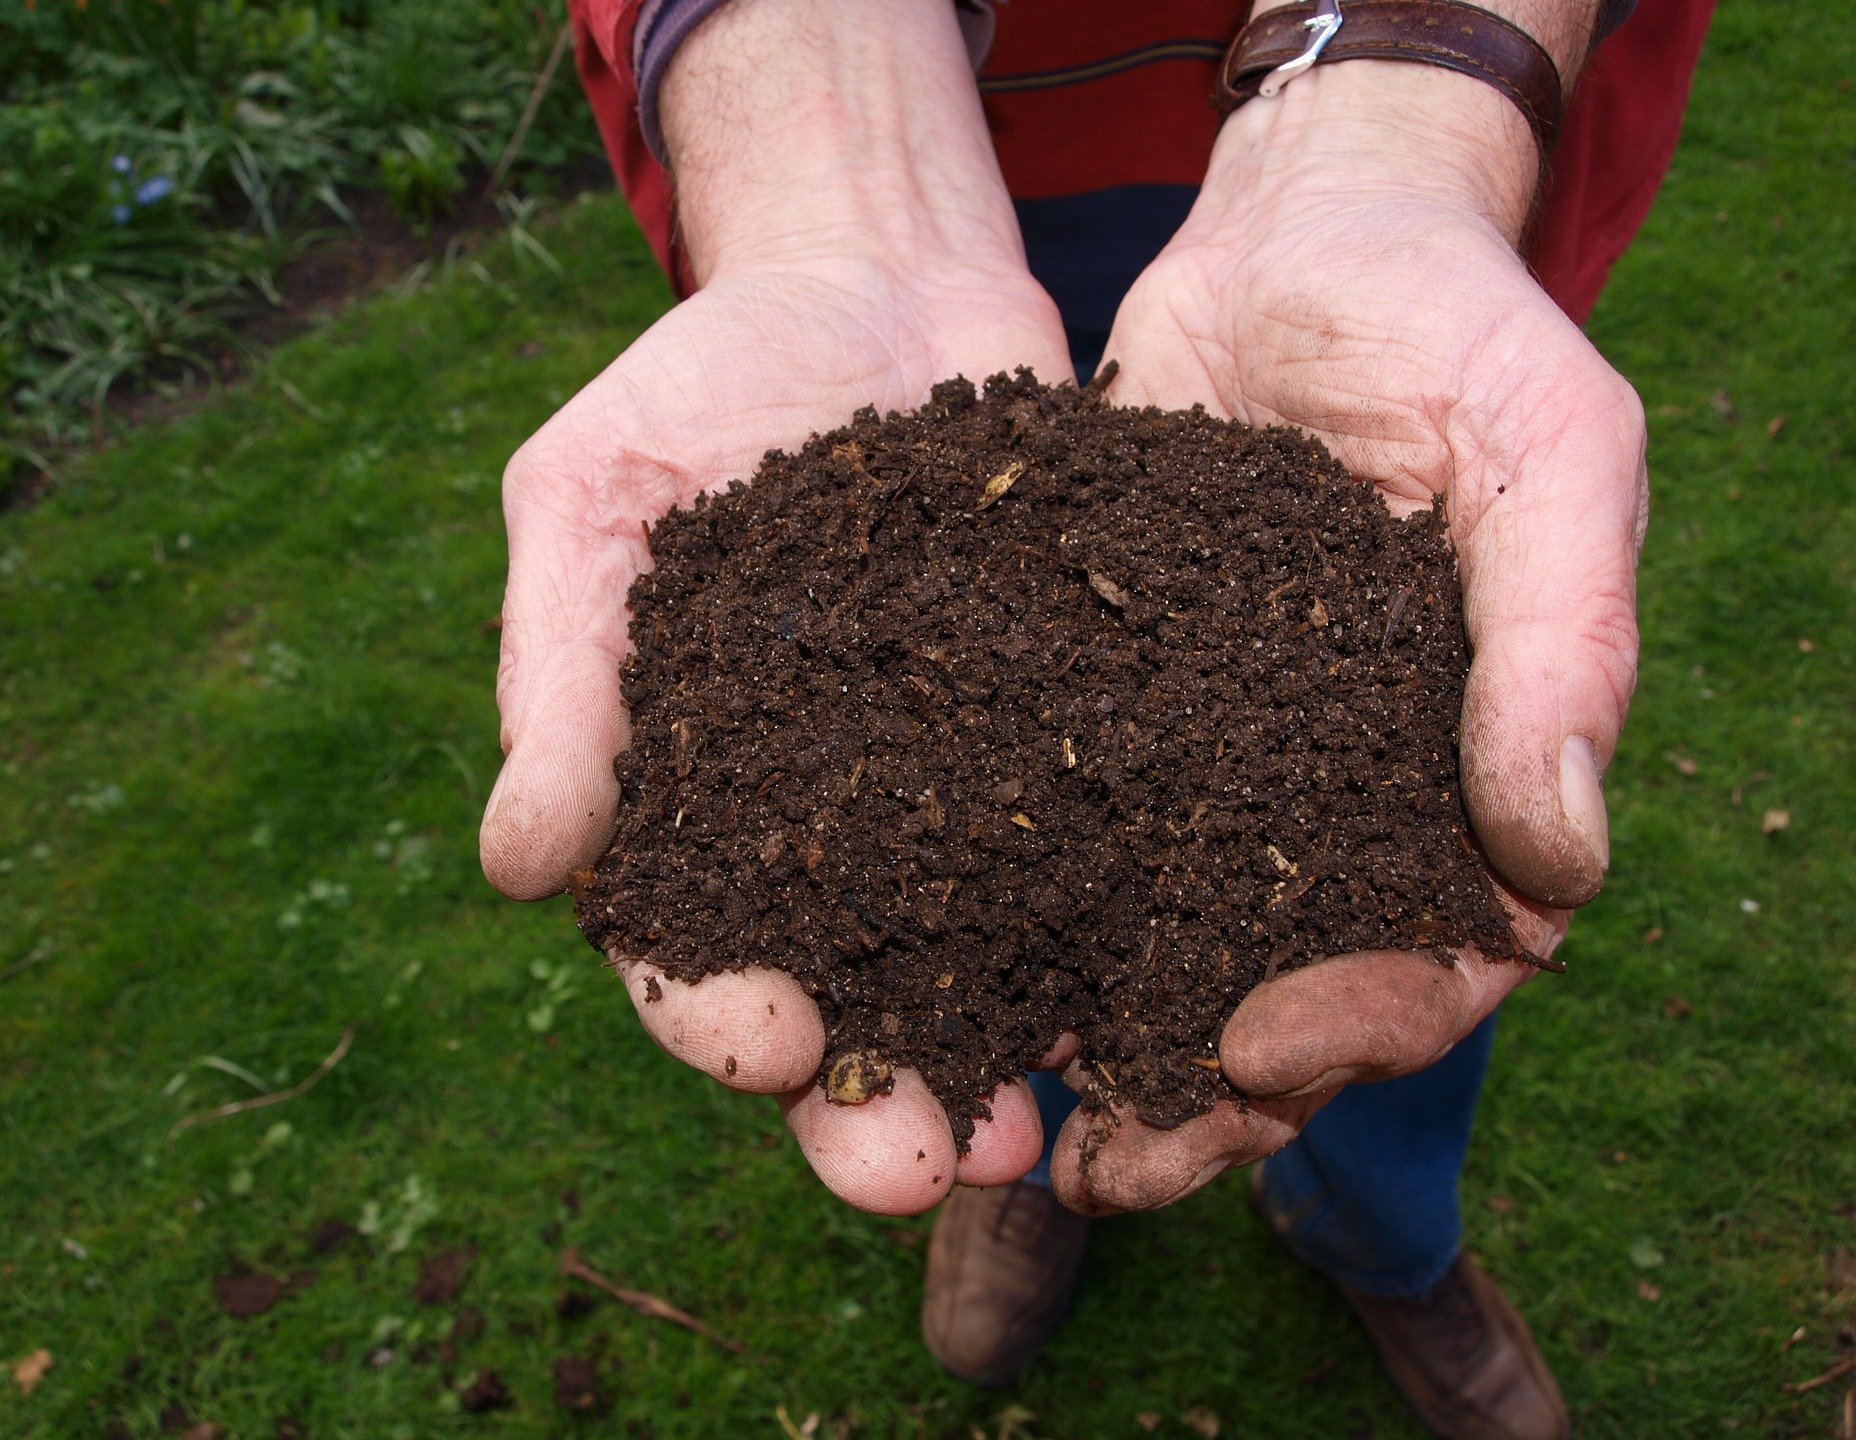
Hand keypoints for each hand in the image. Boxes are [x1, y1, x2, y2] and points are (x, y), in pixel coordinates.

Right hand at [479, 0, 1071, 1213]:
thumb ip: (562, 677)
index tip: (767, 1048)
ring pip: (982, 968)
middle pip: (847, 1004)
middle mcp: (832, 832)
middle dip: (874, 1104)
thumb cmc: (702, 386)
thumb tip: (518, 868)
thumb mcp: (594, 500)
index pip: (688, 950)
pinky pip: (1101, 853)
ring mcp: (962, 794)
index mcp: (695, 805)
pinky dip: (1125, 932)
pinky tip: (1166, 992)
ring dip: (1008, 1062)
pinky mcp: (1073, 737)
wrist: (876, 278)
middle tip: (924, 1168)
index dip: (718, 1017)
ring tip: (1048, 1134)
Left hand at [1050, 60, 1643, 1213]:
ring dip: (1080, 1041)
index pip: (1437, 959)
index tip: (1256, 1055)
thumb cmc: (1454, 326)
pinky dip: (994, 906)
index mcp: (1459, 775)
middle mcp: (1329, 796)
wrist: (1299, 234)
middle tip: (1096, 1166)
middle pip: (1277, 994)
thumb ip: (1563, 644)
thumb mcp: (1548, 452)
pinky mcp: (1095, 708)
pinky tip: (916, 962)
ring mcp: (1208, 761)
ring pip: (1151, 943)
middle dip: (1196, 1095)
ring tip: (990, 1117)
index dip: (1360, 1029)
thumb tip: (1561, 867)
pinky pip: (1048, 830)